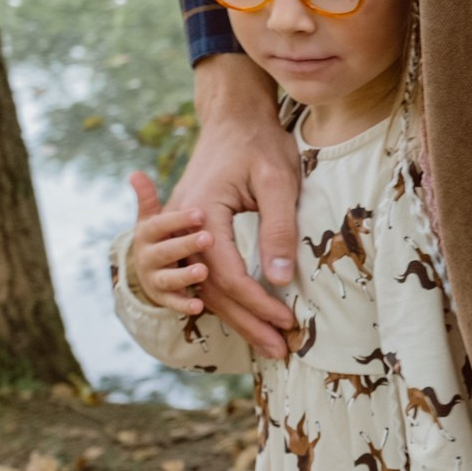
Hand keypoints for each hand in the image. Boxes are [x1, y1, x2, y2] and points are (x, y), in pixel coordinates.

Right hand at [127, 173, 214, 314]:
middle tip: (208, 238)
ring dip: (185, 275)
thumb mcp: (153, 217)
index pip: (159, 224)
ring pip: (168, 278)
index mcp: (147, 233)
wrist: (149, 268)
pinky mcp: (163, 298)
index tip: (199, 213)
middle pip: (165, 251)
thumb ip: (147, 199)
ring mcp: (153, 278)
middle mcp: (146, 256)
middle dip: (186, 245)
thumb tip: (135, 173)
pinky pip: (172, 303)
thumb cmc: (162, 236)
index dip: (178, 219)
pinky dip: (184, 304)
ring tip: (203, 271)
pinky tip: (199, 304)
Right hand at [169, 55, 299, 357]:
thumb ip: (278, 229)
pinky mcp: (196, 235)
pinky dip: (230, 301)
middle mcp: (185, 226)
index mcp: (201, 210)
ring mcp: (186, 232)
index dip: (257, 300)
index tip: (287, 320)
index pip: (226, 271)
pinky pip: (209, 276)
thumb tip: (280, 280)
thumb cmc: (259, 144)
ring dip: (240, 319)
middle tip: (281, 351)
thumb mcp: (277, 181)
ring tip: (271, 346)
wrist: (234, 119)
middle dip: (248, 322)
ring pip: (208, 287)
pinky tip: (250, 321)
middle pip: (212, 288)